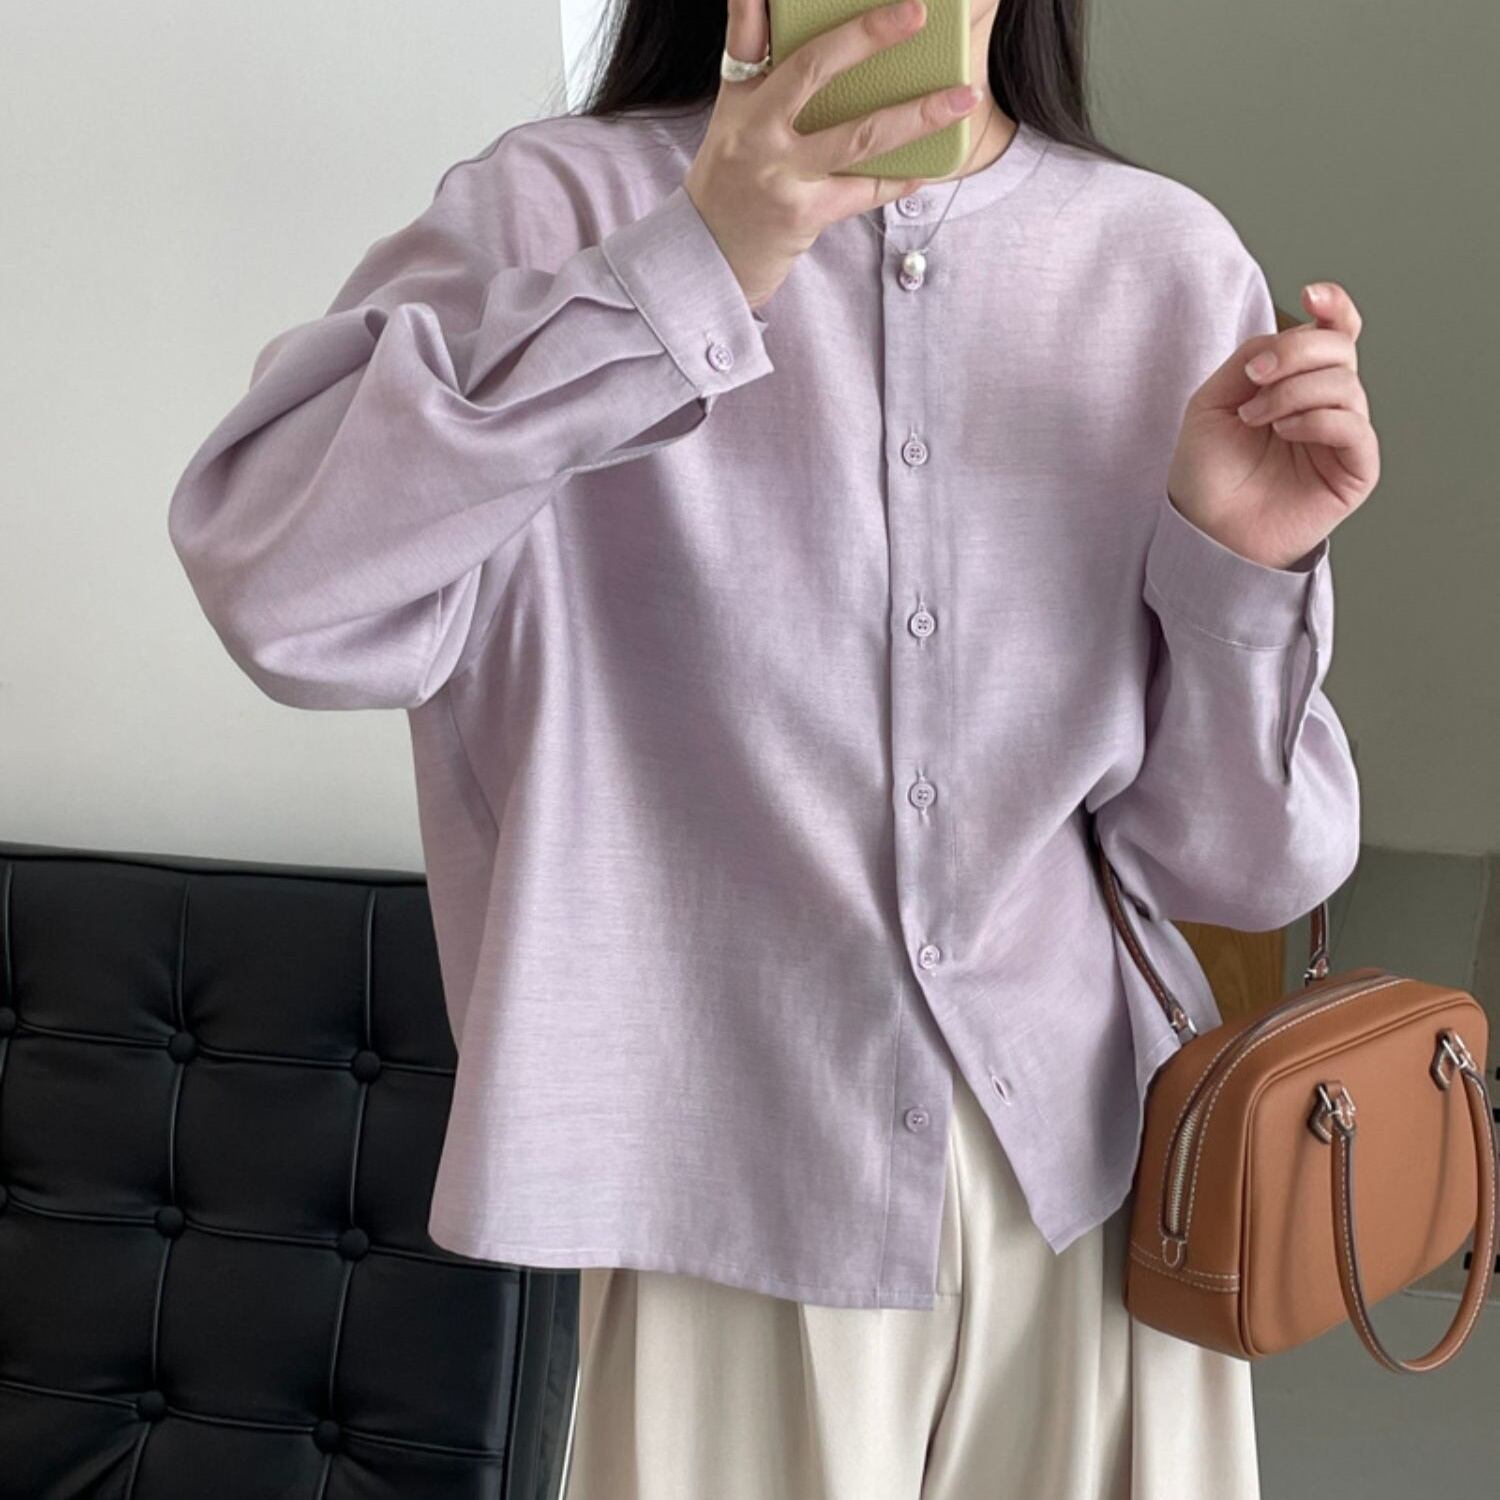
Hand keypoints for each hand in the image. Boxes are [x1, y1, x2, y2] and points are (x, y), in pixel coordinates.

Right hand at [683, 0, 985, 310]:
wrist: (710, 257)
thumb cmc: (732, 177)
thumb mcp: (733, 116)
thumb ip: (753, 57)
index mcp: (740, 99)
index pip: (749, 37)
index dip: (759, 3)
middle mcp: (755, 131)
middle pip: (814, 69)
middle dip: (867, 36)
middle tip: (917, 12)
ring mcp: (781, 175)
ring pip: (858, 135)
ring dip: (917, 115)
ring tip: (964, 97)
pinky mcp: (804, 215)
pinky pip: (865, 190)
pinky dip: (901, 177)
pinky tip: (932, 165)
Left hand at [1165, 281, 1379, 569]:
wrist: (1203, 532)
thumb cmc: (1207, 473)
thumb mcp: (1212, 402)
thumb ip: (1251, 358)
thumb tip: (1290, 333)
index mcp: (1299, 383)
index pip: (1336, 333)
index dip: (1334, 307)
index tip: (1309, 295)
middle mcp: (1328, 404)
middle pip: (1341, 349)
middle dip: (1296, 353)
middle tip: (1253, 378)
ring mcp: (1344, 437)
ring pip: (1346, 385)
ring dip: (1294, 393)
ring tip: (1256, 420)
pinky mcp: (1355, 471)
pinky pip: (1354, 427)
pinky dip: (1317, 420)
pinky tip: (1284, 431)